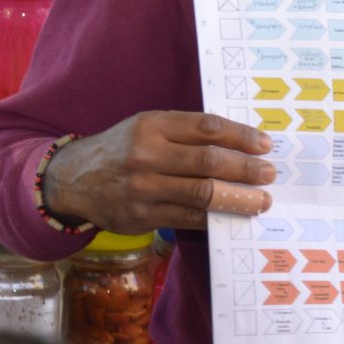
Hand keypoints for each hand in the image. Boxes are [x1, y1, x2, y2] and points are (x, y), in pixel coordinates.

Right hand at [41, 112, 276, 232]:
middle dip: (246, 168)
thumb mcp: (148, 127)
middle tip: (269, 173)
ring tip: (261, 199)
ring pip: (202, 193)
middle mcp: (146, 155)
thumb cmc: (123, 149)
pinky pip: (188, 218)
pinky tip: (233, 214)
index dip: (241, 136)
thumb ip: (187, 132)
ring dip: (238, 197)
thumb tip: (241, 142)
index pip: (207, 127)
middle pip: (209, 161)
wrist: (74, 180)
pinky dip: (215, 217)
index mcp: (152, 125)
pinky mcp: (141, 216)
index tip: (264, 144)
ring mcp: (143, 188)